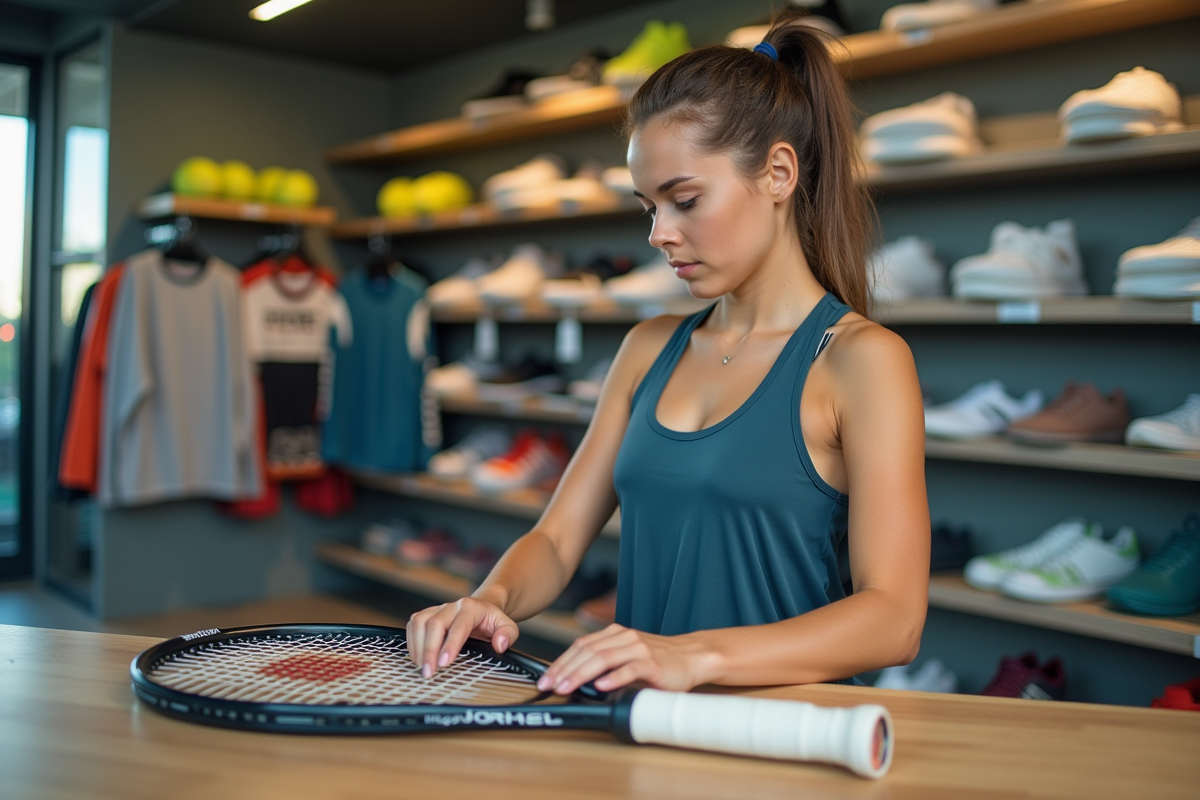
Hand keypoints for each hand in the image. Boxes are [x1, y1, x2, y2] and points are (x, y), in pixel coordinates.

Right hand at [406, 597, 518, 677]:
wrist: (483, 606)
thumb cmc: (492, 620)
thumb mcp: (508, 626)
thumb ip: (508, 634)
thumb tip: (499, 645)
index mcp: (471, 607)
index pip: (458, 626)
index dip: (450, 644)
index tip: (443, 663)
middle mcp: (451, 606)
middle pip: (434, 624)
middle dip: (429, 650)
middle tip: (429, 672)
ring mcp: (437, 609)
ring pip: (419, 622)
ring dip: (417, 647)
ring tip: (422, 667)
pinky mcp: (427, 614)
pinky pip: (413, 625)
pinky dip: (412, 642)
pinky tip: (417, 658)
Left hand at [537, 624, 711, 695]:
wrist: (691, 657)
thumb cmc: (658, 661)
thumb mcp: (626, 658)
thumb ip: (604, 663)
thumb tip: (574, 680)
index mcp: (614, 634)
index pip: (580, 646)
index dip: (560, 662)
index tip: (546, 678)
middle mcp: (624, 637)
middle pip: (587, 651)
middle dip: (565, 670)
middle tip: (550, 685)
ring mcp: (639, 649)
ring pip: (603, 658)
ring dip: (581, 674)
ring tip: (567, 687)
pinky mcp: (653, 663)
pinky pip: (630, 669)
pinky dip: (613, 678)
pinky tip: (601, 686)